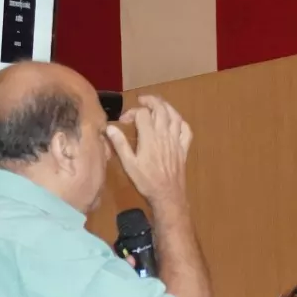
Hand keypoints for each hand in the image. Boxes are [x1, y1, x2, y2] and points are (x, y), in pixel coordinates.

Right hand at [105, 95, 192, 209]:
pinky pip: (187, 131)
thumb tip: (109, 128)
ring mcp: (176, 141)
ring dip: (166, 107)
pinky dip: (181, 122)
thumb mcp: (128, 164)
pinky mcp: (184, 149)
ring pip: (175, 116)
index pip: (143, 113)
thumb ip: (120, 144)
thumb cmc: (146, 181)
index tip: (124, 120)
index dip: (132, 112)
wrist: (167, 195)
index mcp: (150, 137)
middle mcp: (165, 135)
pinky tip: (175, 122)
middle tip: (142, 100)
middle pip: (161, 109)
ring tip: (157, 105)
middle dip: (151, 101)